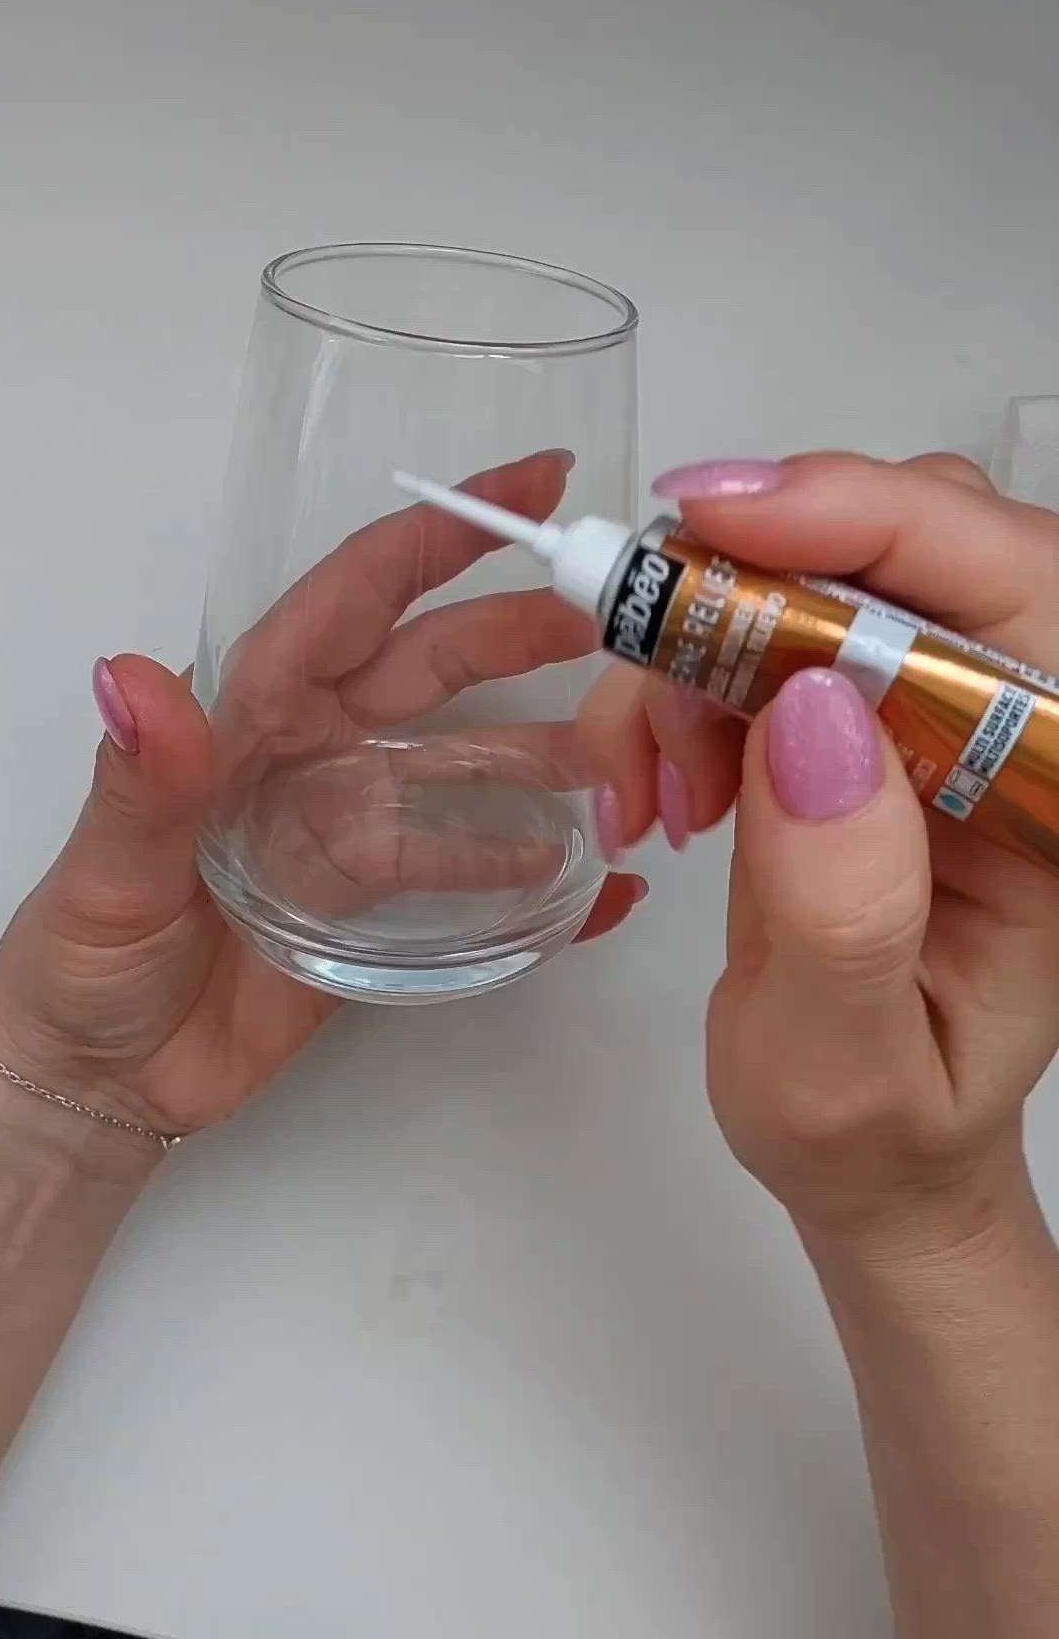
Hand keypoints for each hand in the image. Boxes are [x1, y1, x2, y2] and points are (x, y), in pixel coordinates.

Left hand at [0, 450, 643, 1138]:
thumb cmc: (85, 965)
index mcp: (250, 716)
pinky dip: (544, 881)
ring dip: (546, 754)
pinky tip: (606, 890)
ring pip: (467, 765)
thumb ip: (142, 785)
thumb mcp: (110, 874)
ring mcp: (349, 827)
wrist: (100, 1085)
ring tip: (628, 758)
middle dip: (518, 631)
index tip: (532, 487)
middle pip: (430, 667)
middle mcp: (313, 754)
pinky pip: (472, 875)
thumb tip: (135, 677)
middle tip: (614, 620)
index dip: (441, 536)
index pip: (355, 600)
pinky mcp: (377, 907)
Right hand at [582, 452, 1058, 1251]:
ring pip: (810, 575)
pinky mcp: (851, 713)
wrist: (862, 1145)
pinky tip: (653, 792)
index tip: (728, 519)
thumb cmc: (877, 1127)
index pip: (1018, 593)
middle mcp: (1015, 730)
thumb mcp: (849, 1066)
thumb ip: (844, 909)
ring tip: (654, 796)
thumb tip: (812, 709)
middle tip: (646, 657)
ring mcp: (930, 712)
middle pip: (909, 549)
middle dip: (758, 583)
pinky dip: (673, 684)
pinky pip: (751, 631)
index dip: (881, 522)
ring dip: (695, 650)